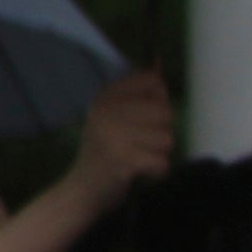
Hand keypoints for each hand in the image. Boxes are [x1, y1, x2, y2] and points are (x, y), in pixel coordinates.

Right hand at [67, 66, 170, 204]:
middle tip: (138, 144)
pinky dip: (157, 171)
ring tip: (137, 157)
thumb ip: (141, 94)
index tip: (142, 119)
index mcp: (105, 97)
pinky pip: (163, 162)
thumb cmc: (108, 151)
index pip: (153, 81)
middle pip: (165, 111)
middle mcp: (106, 112)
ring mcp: (113, 136)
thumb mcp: (116, 116)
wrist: (83, 189)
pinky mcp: (123, 160)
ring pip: (168, 138)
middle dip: (161, 132)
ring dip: (159, 153)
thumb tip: (157, 61)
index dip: (158, 101)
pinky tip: (139, 172)